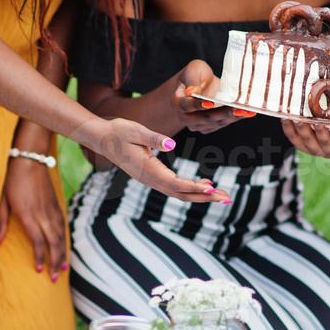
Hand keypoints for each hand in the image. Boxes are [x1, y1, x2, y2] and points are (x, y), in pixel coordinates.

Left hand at [0, 156, 68, 280]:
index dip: (39, 257)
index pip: (38, 241)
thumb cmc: (11, 179)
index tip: (39, 270)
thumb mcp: (1, 200)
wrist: (29, 158)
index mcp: (29, 215)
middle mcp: (43, 214)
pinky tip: (64, 246)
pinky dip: (64, 238)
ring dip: (63, 253)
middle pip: (53, 242)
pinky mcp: (55, 203)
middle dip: (55, 261)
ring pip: (61, 235)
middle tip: (56, 279)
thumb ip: (0, 222)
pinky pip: (63, 225)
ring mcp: (51, 209)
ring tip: (63, 268)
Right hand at [93, 117, 232, 203]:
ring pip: (179, 193)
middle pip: (181, 194)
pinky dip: (191, 189)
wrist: (102, 138)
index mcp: (148, 170)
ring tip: (222, 196)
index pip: (175, 183)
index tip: (211, 189)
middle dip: (205, 197)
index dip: (193, 187)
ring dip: (201, 196)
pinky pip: (175, 187)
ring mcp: (151, 180)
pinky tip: (205, 186)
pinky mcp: (152, 176)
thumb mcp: (135, 130)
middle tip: (227, 199)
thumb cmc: (118, 131)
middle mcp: (150, 179)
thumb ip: (154, 137)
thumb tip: (171, 143)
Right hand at [171, 59, 252, 133]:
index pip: (186, 106)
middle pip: (205, 118)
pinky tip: (248, 112)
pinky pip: (224, 123)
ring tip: (247, 111)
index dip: (198, 105)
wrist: (200, 83)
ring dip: (233, 117)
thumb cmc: (195, 75)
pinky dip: (236, 118)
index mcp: (177, 102)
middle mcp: (186, 117)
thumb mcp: (192, 70)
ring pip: (217, 122)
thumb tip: (191, 92)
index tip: (210, 102)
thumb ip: (192, 80)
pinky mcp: (211, 126)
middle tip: (238, 108)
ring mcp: (198, 124)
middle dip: (223, 113)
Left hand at [280, 117, 329, 165]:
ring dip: (303, 130)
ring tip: (298, 117)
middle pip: (326, 144)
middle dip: (320, 132)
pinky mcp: (305, 145)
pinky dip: (290, 130)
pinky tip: (286, 118)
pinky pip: (296, 140)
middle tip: (316, 121)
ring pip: (309, 143)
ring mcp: (318, 148)